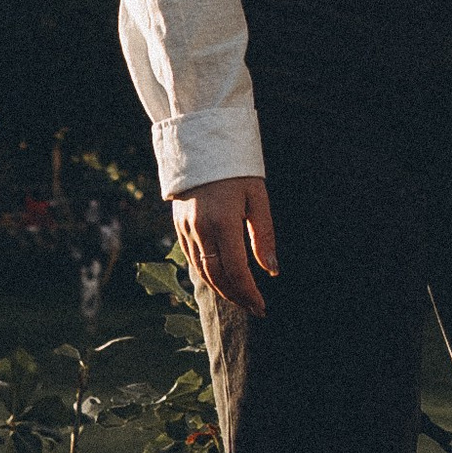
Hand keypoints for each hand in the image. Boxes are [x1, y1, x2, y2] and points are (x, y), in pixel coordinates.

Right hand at [173, 175, 277, 315]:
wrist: (202, 145)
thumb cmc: (236, 170)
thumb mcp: (258, 198)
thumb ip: (264, 236)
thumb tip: (272, 271)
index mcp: (222, 222)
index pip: (235, 270)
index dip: (248, 292)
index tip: (261, 306)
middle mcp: (200, 229)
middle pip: (217, 276)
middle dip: (236, 296)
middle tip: (253, 307)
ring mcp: (186, 228)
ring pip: (201, 271)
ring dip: (221, 289)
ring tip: (240, 298)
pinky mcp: (179, 225)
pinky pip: (191, 259)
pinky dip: (206, 274)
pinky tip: (221, 279)